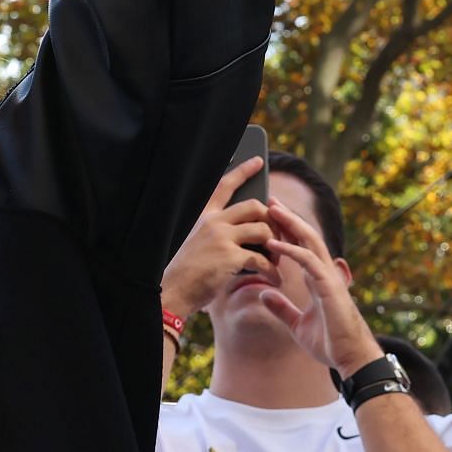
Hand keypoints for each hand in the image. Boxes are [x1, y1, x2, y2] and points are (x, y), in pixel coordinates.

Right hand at [161, 157, 273, 317]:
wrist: (173, 291)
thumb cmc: (188, 270)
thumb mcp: (199, 240)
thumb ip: (220, 231)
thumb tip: (252, 230)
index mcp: (205, 216)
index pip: (226, 185)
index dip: (243, 171)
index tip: (258, 161)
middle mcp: (214, 222)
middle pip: (255, 206)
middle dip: (272, 220)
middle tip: (278, 235)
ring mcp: (222, 238)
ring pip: (263, 230)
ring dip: (276, 245)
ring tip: (277, 259)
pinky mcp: (230, 257)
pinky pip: (262, 259)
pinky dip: (272, 271)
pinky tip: (274, 279)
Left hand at [260, 198, 383, 377]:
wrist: (350, 358)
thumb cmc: (330, 343)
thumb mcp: (296, 324)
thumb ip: (282, 308)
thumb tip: (263, 294)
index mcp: (317, 279)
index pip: (301, 247)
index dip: (286, 231)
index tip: (269, 217)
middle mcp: (324, 273)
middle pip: (306, 237)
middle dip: (288, 218)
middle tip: (270, 200)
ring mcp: (328, 278)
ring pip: (309, 242)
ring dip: (290, 224)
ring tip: (272, 209)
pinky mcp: (329, 287)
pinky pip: (309, 262)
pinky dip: (291, 250)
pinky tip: (274, 243)